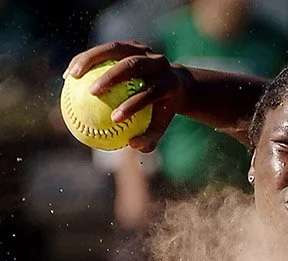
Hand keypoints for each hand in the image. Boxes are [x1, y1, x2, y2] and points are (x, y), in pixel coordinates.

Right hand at [63, 41, 188, 152]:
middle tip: (92, 92)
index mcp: (169, 84)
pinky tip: (70, 74)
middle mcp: (159, 63)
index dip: (133, 105)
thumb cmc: (162, 111)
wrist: (174, 84)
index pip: (150, 93)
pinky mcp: (131, 44)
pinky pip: (105, 49)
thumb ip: (150, 139)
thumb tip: (132, 145)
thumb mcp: (161, 126)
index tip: (114, 118)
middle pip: (133, 65)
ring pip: (116, 49)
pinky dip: (87, 59)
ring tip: (73, 75)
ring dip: (92, 59)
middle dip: (112, 77)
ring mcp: (145, 50)